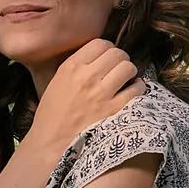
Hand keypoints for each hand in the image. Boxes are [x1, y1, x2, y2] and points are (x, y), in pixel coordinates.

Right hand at [27, 39, 144, 151]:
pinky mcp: (114, 110)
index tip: (107, 58)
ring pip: (128, 67)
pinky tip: (132, 92)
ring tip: (126, 80)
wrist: (51, 144)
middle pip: (117, 53)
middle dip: (120, 59)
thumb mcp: (57, 82)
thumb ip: (76, 68)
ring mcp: (102, 94)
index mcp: (71, 67)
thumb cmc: (52, 115)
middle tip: (118, 69)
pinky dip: (137, 88)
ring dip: (130, 72)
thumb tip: (99, 58)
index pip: (100, 43)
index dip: (107, 49)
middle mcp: (87, 76)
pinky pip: (136, 89)